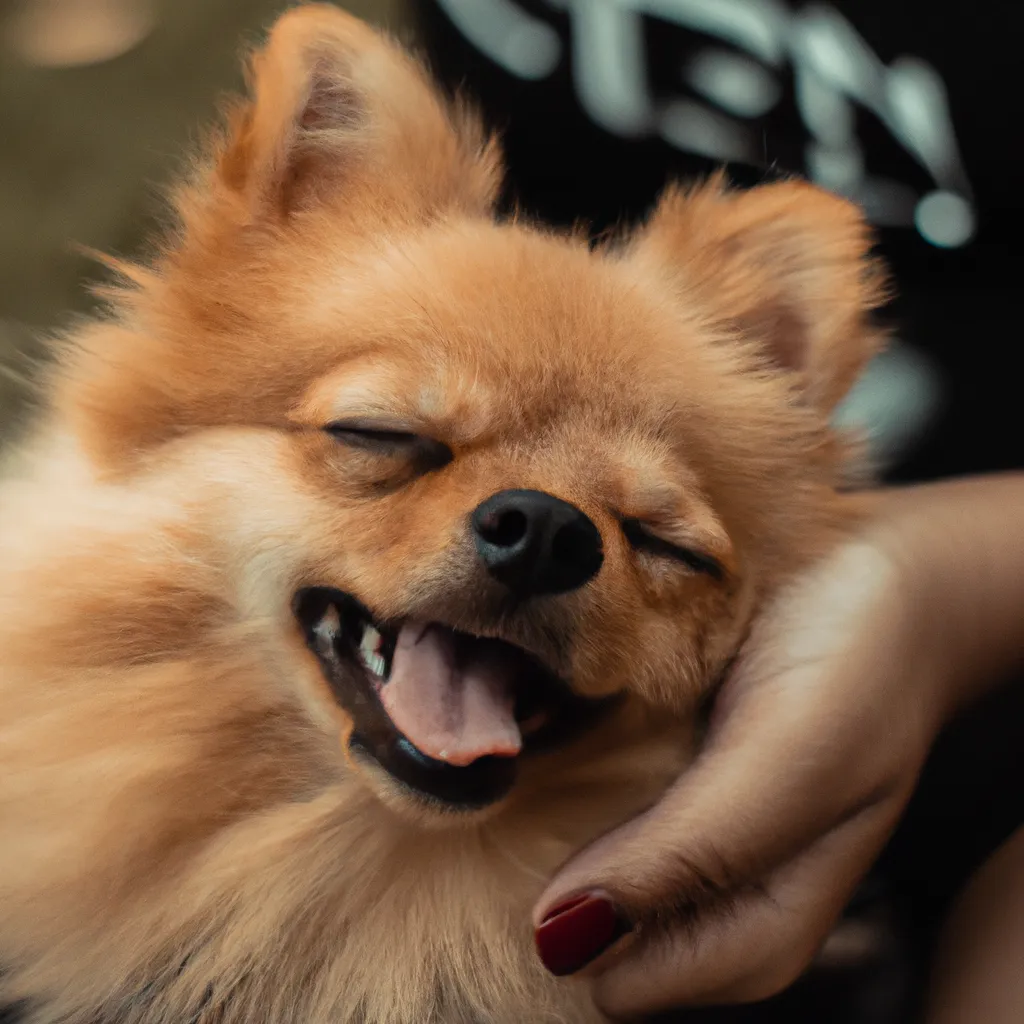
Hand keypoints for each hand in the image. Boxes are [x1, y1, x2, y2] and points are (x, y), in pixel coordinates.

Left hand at [532, 476, 1023, 1017]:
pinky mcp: (664, 780)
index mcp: (756, 928)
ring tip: (575, 729)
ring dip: (553, 806)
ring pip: (575, 860)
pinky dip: (568, 762)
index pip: (622, 980)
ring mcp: (682, 834)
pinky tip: (581, 716)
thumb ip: (689, 856)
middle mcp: (710, 894)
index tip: (559, 824)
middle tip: (574, 760)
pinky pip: (585, 796)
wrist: (882, 585)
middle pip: (589, 924)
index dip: (579, 916)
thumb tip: (563, 941)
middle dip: (557, 858)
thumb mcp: (790, 764)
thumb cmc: (856, 673)